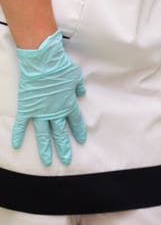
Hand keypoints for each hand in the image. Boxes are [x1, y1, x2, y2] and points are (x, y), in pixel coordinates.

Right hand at [12, 29, 86, 165]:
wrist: (43, 62)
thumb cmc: (61, 67)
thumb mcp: (76, 76)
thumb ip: (78, 86)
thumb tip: (81, 93)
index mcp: (68, 104)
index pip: (75, 122)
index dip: (79, 131)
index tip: (81, 141)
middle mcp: (55, 112)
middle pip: (60, 133)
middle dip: (64, 147)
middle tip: (66, 160)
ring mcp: (40, 112)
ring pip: (43, 135)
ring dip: (45, 149)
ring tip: (47, 162)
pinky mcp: (27, 109)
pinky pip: (21, 125)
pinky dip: (18, 135)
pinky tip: (16, 146)